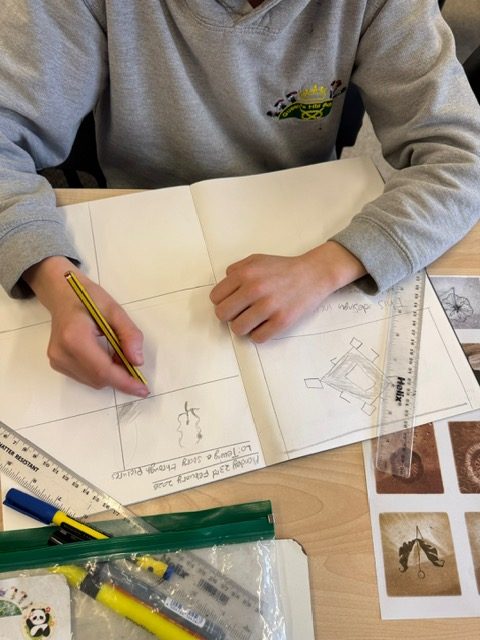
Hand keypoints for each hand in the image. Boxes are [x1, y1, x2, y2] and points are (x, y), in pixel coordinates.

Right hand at [23, 256, 148, 396]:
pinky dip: (101, 372)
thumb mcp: (115, 310)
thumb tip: (137, 362)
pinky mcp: (57, 364)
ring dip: (111, 375)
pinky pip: (85, 377)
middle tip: (134, 364)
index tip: (143, 389)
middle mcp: (62, 353)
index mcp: (75, 337)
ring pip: (93, 381)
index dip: (125, 382)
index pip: (103, 370)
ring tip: (118, 354)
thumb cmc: (88, 298)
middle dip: (121, 378)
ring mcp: (57, 360)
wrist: (61, 294)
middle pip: (98, 378)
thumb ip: (129, 334)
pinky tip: (106, 356)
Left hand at [210, 241, 366, 341]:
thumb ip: (236, 270)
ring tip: (252, 320)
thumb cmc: (283, 268)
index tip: (232, 302)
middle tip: (240, 312)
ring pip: (237, 329)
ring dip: (243, 326)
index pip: (216, 298)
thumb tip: (223, 288)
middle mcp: (255, 289)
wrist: (313, 274)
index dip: (222, 301)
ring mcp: (268, 306)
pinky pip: (257, 338)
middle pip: (222, 315)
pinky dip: (258, 334)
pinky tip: (264, 325)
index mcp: (245, 273)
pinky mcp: (281, 321)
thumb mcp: (256, 260)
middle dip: (229, 315)